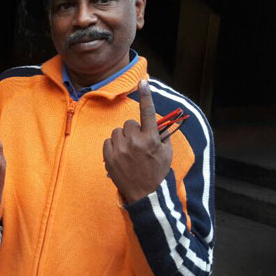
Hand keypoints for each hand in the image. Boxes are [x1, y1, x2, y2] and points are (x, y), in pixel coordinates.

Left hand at [103, 79, 172, 202]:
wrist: (144, 194)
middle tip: (138, 143)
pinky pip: (108, 141)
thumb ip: (162, 135)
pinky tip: (120, 156)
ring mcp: (120, 149)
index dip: (146, 96)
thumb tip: (159, 122)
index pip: (148, 113)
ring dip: (122, 138)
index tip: (143, 81)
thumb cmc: (157, 172)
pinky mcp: (109, 156)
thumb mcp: (166, 153)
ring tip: (129, 151)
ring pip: (117, 131)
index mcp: (151, 139)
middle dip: (133, 130)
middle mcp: (135, 142)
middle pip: (129, 123)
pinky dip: (113, 146)